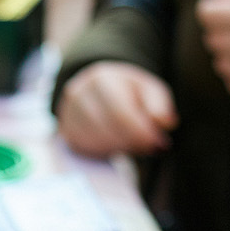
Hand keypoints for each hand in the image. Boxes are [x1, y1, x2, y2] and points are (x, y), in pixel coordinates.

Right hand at [57, 62, 177, 156]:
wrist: (101, 87)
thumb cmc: (130, 91)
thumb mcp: (150, 90)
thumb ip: (159, 105)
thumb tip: (165, 123)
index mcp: (102, 78)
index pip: (120, 112)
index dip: (140, 132)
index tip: (157, 143)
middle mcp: (79, 93)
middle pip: (105, 129)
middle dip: (131, 143)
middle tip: (150, 148)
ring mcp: (68, 112)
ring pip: (93, 141)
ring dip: (118, 148)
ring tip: (135, 145)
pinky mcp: (65, 130)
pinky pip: (84, 149)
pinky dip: (103, 152)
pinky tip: (116, 146)